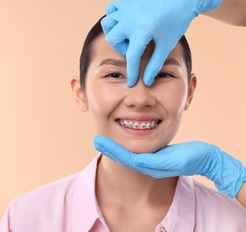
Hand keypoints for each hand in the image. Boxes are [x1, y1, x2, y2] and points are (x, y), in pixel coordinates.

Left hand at [94, 136, 245, 197]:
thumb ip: (153, 161)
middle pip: (124, 156)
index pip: (124, 157)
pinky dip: (128, 145)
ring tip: (104, 138)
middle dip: (109, 148)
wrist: (206, 158)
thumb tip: (135, 161)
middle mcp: (148, 163)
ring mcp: (152, 159)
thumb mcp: (171, 159)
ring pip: (129, 153)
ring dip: (116, 147)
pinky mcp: (157, 154)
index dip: (111, 149)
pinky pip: (138, 150)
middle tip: (95, 139)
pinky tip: (124, 138)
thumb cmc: (191, 157)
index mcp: (148, 165)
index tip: (97, 141)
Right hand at [101, 0, 224, 85]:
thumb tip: (146, 81)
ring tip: (127, 35)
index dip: (131, 72)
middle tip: (134, 47)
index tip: (131, 82)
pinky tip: (124, 22)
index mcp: (143, 30)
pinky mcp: (128, 1)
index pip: (131, 57)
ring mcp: (128, 8)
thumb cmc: (176, 22)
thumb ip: (154, 64)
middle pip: (113, 40)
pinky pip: (110, 8)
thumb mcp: (167, 45)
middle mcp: (131, 18)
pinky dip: (113, 17)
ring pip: (108, 24)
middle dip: (121, 48)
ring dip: (114, 33)